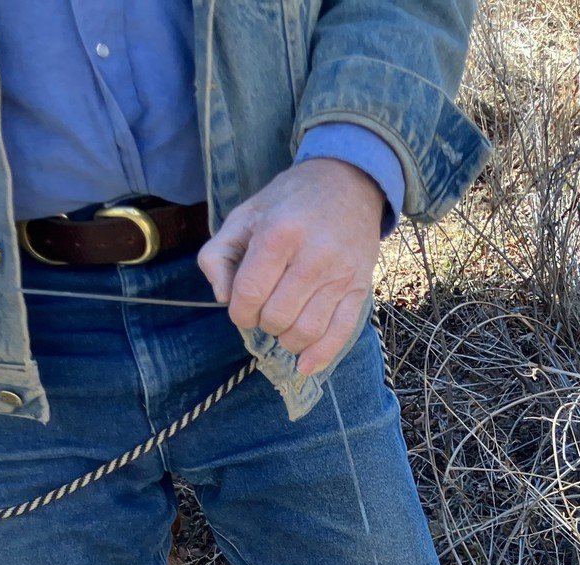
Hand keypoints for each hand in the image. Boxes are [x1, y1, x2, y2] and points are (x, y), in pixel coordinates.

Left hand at [198, 158, 383, 375]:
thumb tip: (223, 297)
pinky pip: (340, 334)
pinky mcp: (359, 291)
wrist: (349, 184)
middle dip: (263, 323)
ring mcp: (340, 277)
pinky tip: (305, 365)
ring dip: (287, 340)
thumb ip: (220, 253)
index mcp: (279, 235)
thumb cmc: (291, 200)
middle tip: (264, 311)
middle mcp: (313, 258)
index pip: (250, 294)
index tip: (241, 308)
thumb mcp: (245, 214)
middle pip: (277, 317)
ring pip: (307, 331)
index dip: (239, 311)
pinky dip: (320, 357)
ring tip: (283, 326)